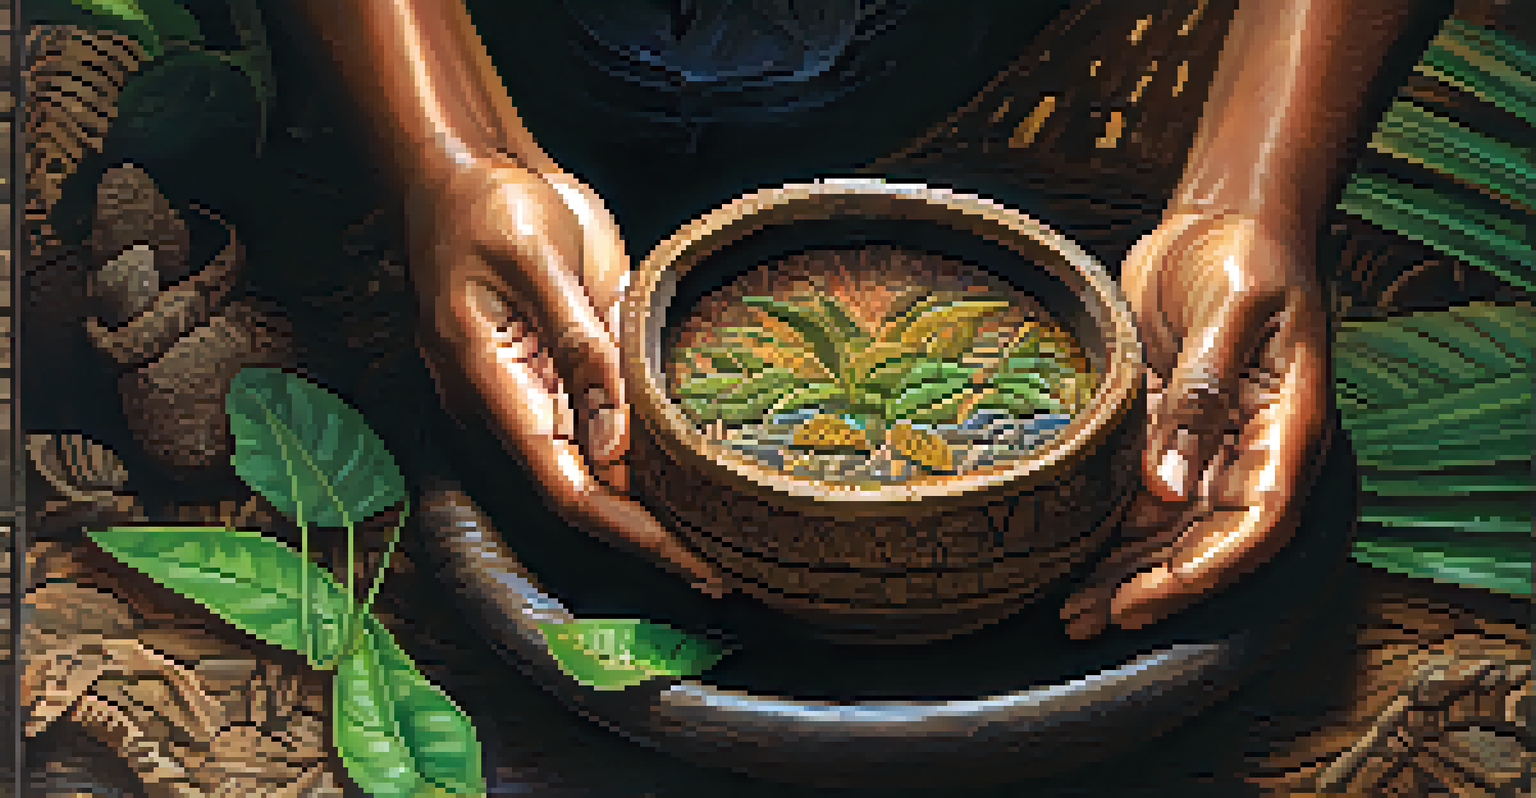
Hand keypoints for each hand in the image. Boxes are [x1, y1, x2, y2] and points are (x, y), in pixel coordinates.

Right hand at [409, 151, 726, 595]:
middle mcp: (514, 406)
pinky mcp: (562, 368)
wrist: (462, 170)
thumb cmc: (485, 205)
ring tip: (730, 537)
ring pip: (601, 468)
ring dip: (658, 504)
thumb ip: (580, 346)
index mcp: (494, 388)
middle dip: (656, 538)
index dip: (635, 532)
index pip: (570, 487)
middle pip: (589, 494)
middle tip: (733, 568)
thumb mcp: (538, 259)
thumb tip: (616, 442)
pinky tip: (700, 474)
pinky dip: (650, 455)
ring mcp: (538, 391)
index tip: (695, 562)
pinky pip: (607, 426)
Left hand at [1061, 212, 1332, 638]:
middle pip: (1206, 540)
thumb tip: (1169, 484)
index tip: (1150, 594)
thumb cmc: (1244, 251)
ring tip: (1069, 608)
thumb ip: (1201, 393)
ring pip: (1168, 527)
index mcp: (1287, 426)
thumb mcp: (1228, 310)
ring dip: (1123, 569)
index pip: (1257, 521)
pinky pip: (1141, 492)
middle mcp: (1250, 447)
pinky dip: (1110, 525)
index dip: (1206, 567)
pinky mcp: (1169, 427)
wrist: (1226, 216)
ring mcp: (1209, 442)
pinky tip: (1070, 553)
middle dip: (1150, 587)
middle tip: (1087, 618)